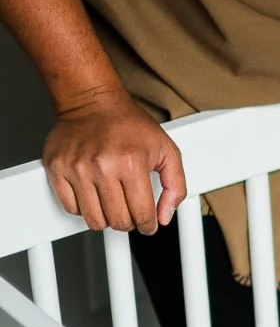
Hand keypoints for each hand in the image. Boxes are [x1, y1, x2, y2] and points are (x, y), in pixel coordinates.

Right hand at [43, 87, 186, 235]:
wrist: (93, 101)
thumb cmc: (129, 124)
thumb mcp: (166, 150)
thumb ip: (175, 185)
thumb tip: (164, 217)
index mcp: (131, 162)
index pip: (141, 214)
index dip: (148, 225)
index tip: (148, 224)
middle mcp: (102, 166)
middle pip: (117, 221)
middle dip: (129, 222)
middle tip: (131, 212)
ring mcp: (76, 168)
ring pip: (93, 220)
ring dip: (106, 219)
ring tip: (113, 205)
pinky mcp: (57, 168)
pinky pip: (70, 208)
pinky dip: (84, 209)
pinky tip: (94, 196)